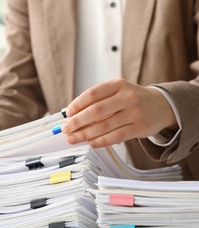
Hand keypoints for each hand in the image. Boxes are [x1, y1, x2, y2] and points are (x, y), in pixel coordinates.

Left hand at [61, 78, 177, 147]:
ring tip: (73, 138)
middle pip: (96, 111)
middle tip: (66, 129)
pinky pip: (116, 136)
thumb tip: (73, 115)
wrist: (162, 105)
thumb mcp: (117, 91)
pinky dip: (101, 141)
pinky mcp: (139, 128)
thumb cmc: (133, 99)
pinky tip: (90, 143)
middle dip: (77, 121)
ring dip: (85, 134)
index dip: (77, 104)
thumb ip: (98, 100)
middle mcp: (127, 97)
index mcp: (118, 84)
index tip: (67, 114)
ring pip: (105, 125)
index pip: (92, 94)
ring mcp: (134, 112)